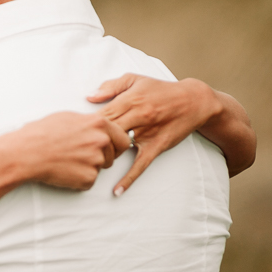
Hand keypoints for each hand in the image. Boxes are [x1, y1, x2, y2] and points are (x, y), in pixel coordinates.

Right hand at [7, 112, 131, 190]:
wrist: (27, 152)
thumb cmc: (42, 133)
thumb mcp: (68, 117)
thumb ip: (89, 123)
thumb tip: (98, 127)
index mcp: (99, 124)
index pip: (122, 138)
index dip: (115, 145)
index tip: (109, 148)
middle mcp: (101, 141)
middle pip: (113, 155)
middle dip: (102, 157)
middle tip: (81, 156)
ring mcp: (96, 160)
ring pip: (100, 168)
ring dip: (88, 167)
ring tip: (67, 160)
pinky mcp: (88, 178)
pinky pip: (89, 181)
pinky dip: (78, 179)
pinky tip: (64, 170)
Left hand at [88, 74, 221, 194]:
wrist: (193, 101)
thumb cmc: (160, 90)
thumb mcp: (135, 80)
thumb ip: (110, 86)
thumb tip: (89, 97)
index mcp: (129, 100)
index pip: (100, 115)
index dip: (87, 126)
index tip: (78, 132)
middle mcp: (137, 116)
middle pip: (106, 132)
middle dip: (93, 141)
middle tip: (82, 150)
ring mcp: (147, 133)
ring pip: (119, 148)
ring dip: (105, 156)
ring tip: (93, 163)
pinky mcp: (156, 146)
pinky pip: (140, 165)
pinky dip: (129, 178)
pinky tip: (117, 191)